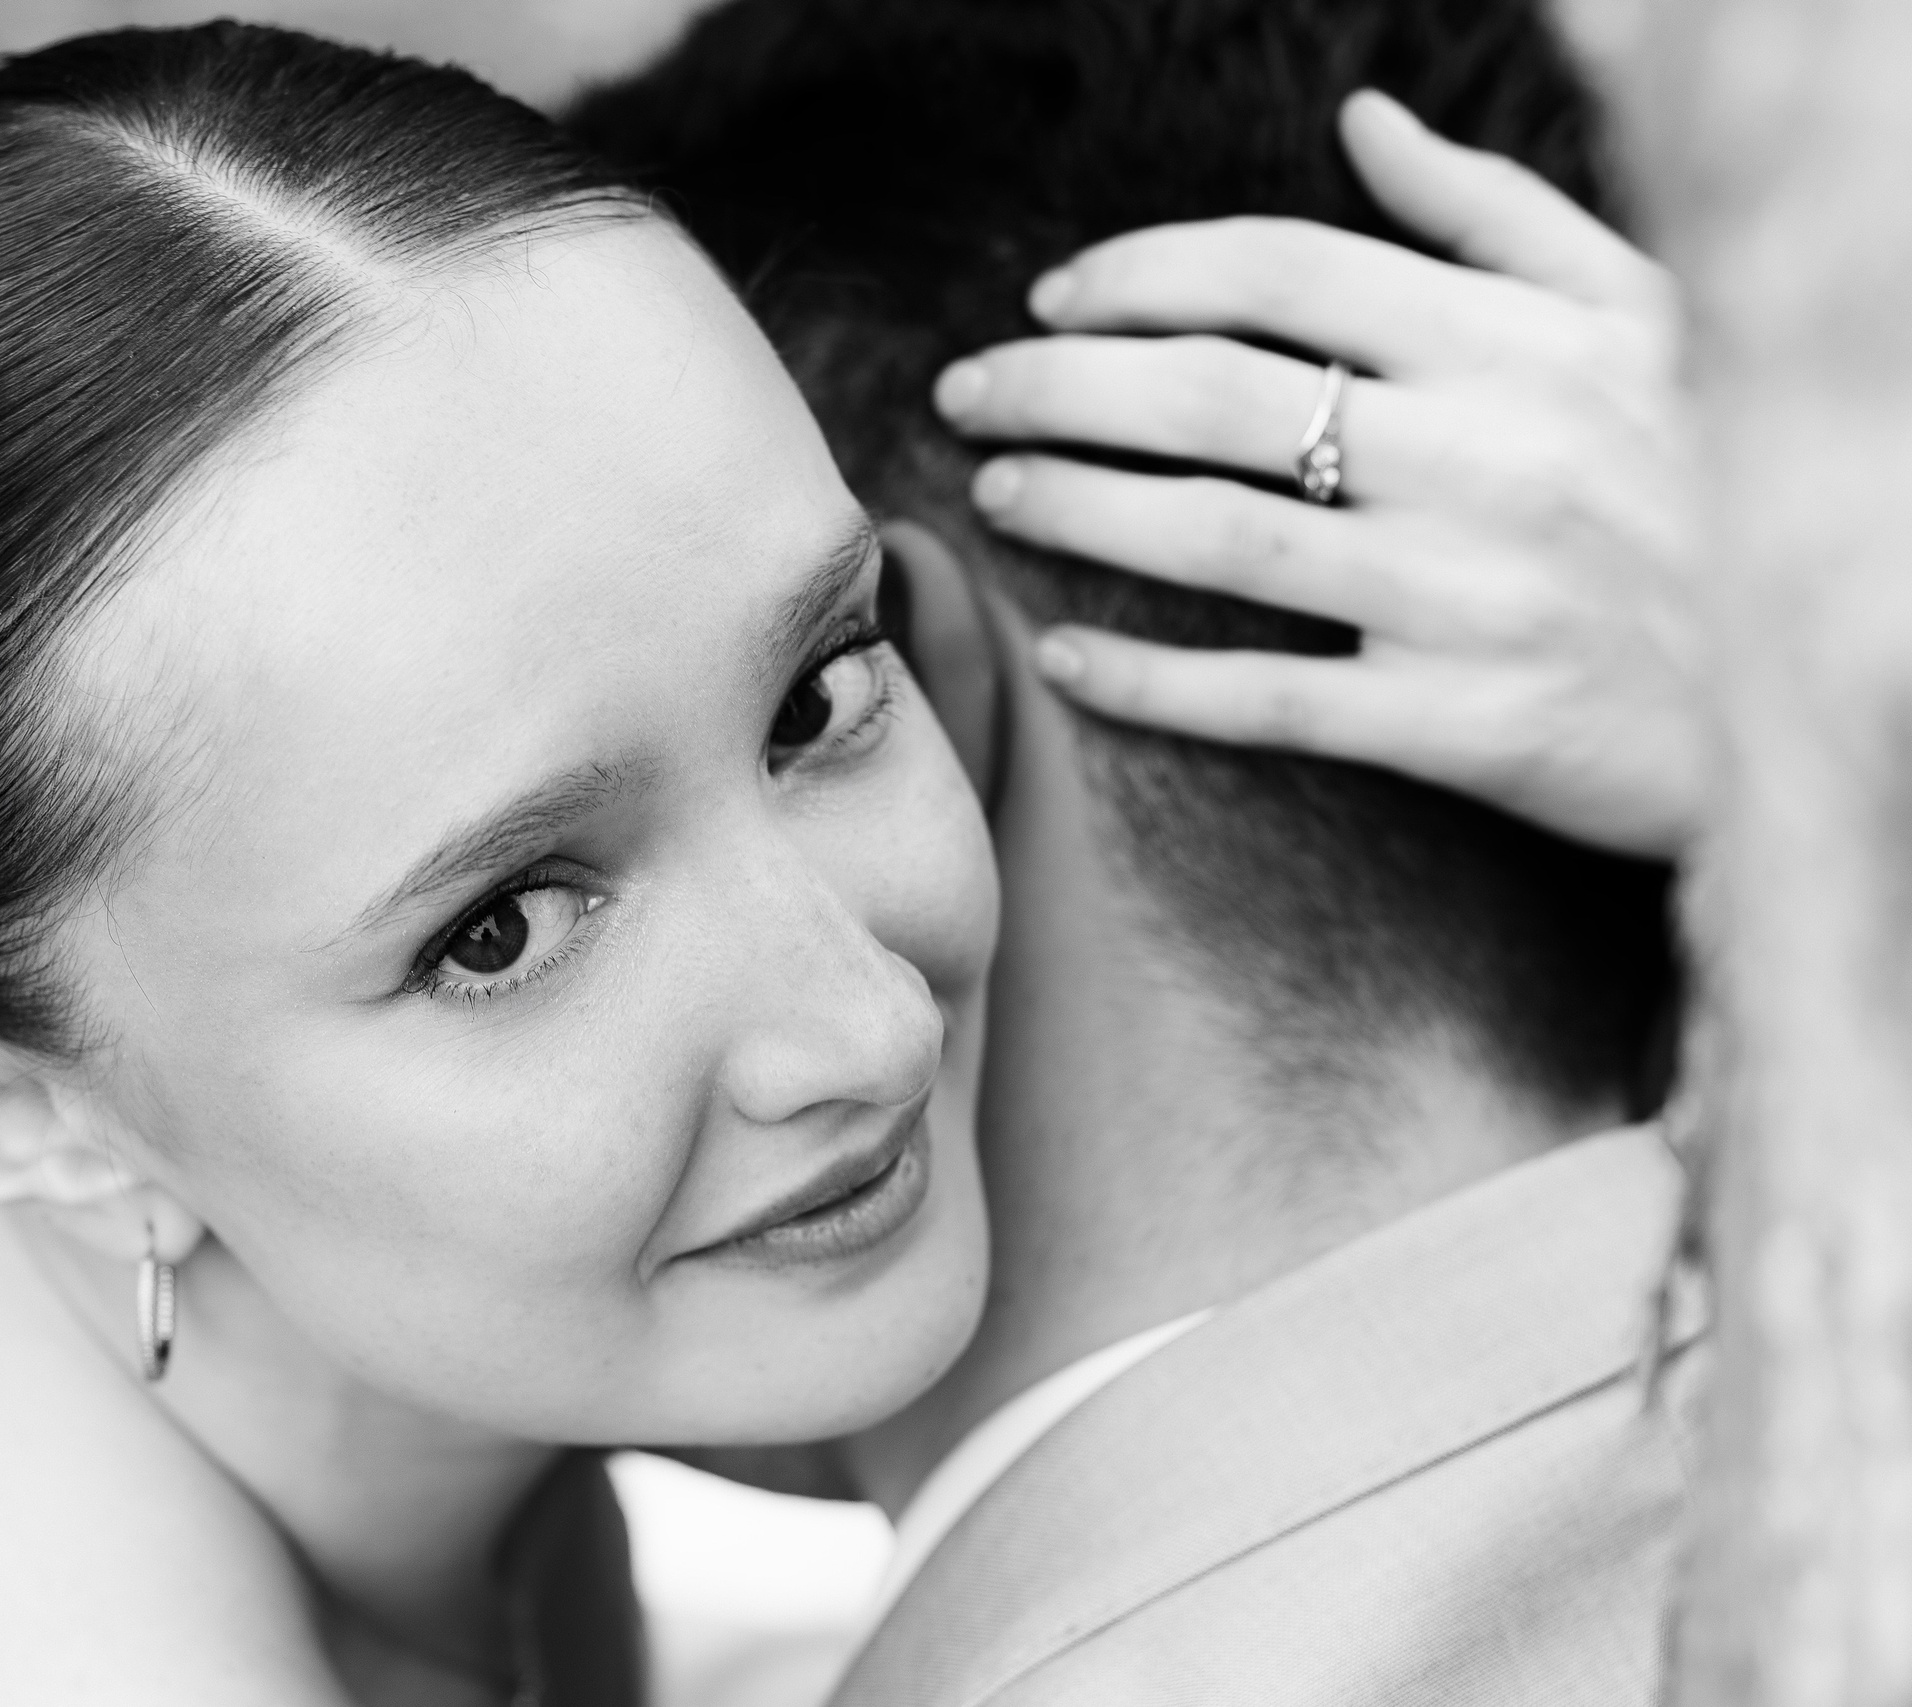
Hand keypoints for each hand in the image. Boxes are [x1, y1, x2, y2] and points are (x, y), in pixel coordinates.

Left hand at [932, 89, 1704, 860]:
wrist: (1799, 691)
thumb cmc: (1701, 483)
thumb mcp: (1637, 320)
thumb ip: (1496, 215)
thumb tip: (1363, 120)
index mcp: (1516, 344)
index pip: (1281, 272)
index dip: (1141, 273)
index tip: (1054, 298)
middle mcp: (1487, 456)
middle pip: (1215, 393)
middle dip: (1061, 383)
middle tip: (969, 391)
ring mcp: (1470, 595)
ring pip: (1221, 537)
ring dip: (1080, 506)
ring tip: (994, 490)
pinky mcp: (1462, 725)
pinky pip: (1271, 698)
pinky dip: (1154, 679)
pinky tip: (1065, 656)